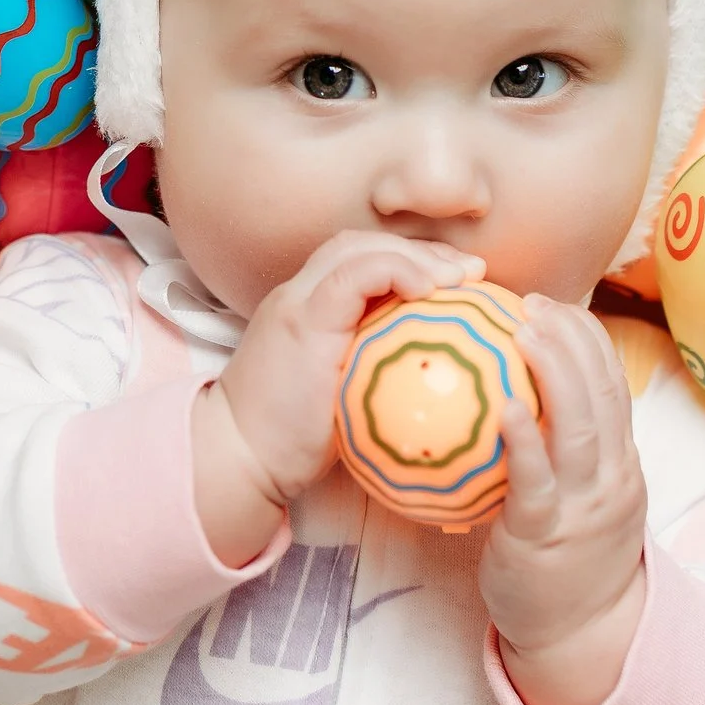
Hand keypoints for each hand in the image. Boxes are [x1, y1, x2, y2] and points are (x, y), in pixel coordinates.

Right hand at [191, 230, 482, 565]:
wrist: (237, 460)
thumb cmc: (288, 446)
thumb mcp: (338, 401)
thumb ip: (370, 375)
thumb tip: (435, 387)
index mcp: (307, 310)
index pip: (360, 260)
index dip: (411, 260)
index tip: (455, 282)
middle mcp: (298, 296)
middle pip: (361, 244)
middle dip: (419, 248)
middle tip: (467, 271)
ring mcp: (296, 304)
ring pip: (356, 248)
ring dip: (414, 255)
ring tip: (459, 277)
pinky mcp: (302, 322)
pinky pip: (352, 276)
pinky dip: (394, 271)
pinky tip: (428, 290)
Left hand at [479, 296, 649, 704]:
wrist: (582, 636)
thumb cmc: (565, 560)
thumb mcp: (581, 497)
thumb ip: (561, 451)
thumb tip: (515, 392)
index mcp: (620, 463)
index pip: (613, 384)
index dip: (587, 338)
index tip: (554, 306)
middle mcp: (611, 477)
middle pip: (601, 393)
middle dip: (572, 339)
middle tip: (533, 303)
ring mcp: (583, 506)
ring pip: (578, 425)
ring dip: (553, 370)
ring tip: (524, 329)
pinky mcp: (546, 533)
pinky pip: (537, 479)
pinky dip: (525, 437)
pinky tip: (506, 405)